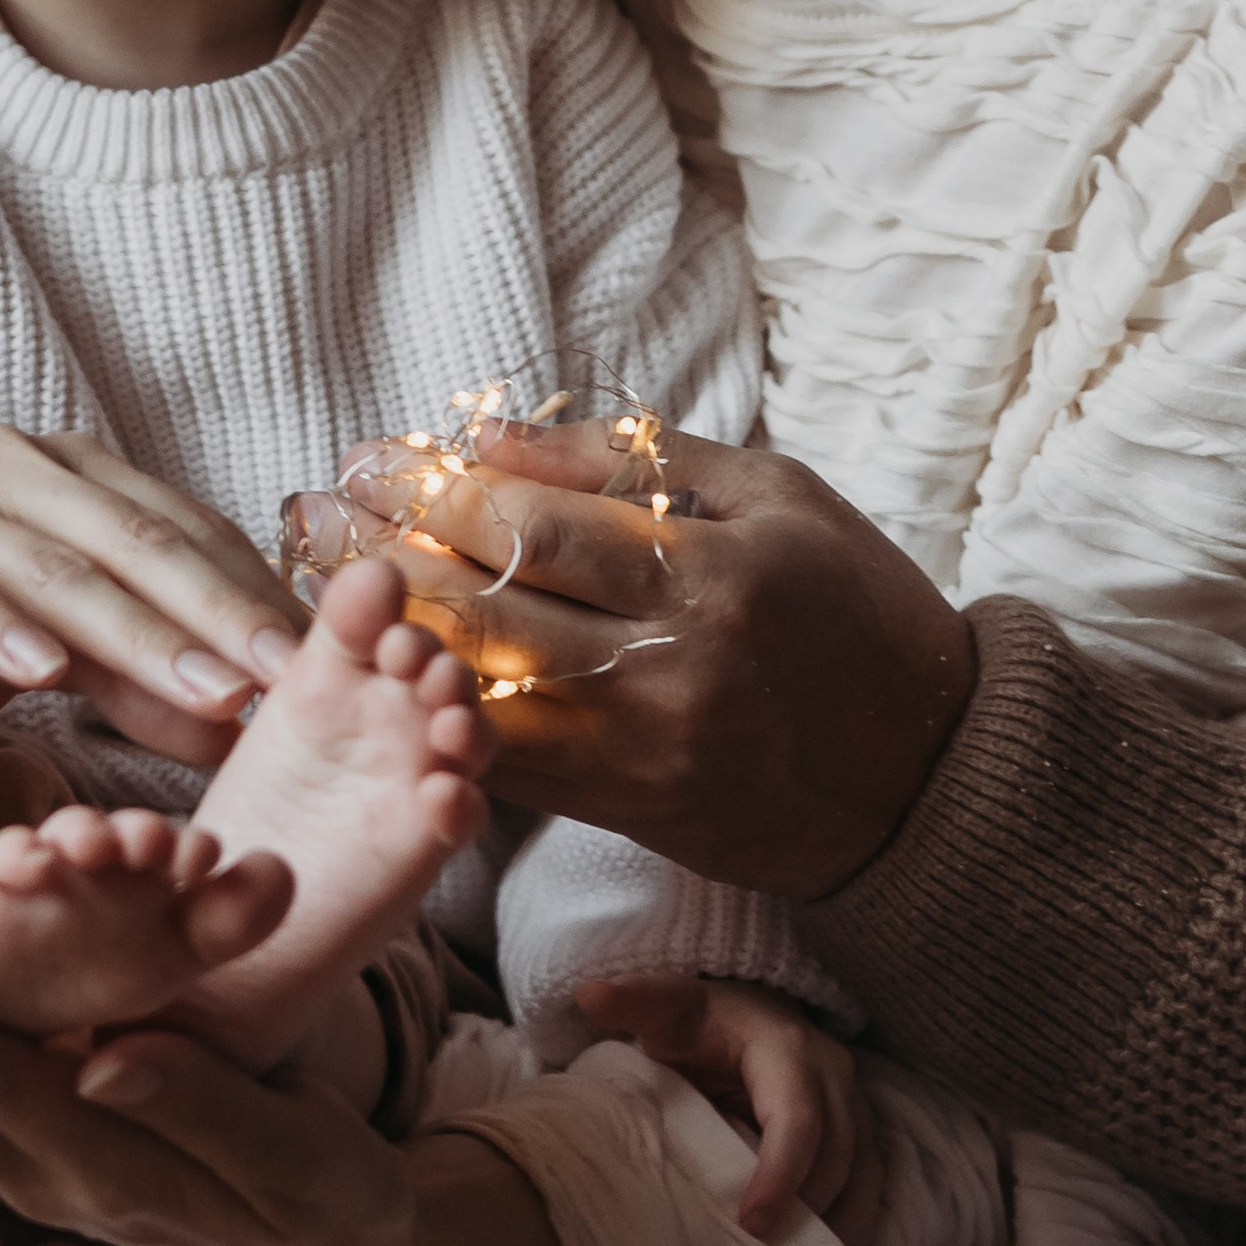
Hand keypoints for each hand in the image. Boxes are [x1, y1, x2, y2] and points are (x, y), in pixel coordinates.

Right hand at [0, 423, 304, 763]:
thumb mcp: (22, 627)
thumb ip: (119, 665)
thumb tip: (234, 721)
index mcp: (70, 478)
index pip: (189, 537)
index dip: (263, 598)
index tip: (341, 662)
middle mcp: (17, 473)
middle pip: (144, 546)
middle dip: (229, 613)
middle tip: (305, 680)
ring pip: (58, 569)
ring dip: (141, 632)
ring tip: (213, 690)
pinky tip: (42, 672)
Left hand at [379, 424, 977, 900]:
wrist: (929, 775)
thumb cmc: (859, 610)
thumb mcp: (780, 499)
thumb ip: (645, 463)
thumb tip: (507, 433)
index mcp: (717, 572)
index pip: (541, 522)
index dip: (441, 487)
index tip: (373, 453)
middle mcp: (674, 666)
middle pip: (494, 605)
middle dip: (390, 552)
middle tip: (315, 511)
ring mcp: (648, 750)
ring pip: (485, 692)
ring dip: (395, 640)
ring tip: (323, 590)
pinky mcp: (632, 811)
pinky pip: (514, 763)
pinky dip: (442, 715)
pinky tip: (388, 674)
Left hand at [578, 973, 878, 1236]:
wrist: (742, 1009)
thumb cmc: (698, 1017)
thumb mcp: (665, 1007)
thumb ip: (632, 1002)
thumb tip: (587, 994)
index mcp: (787, 1047)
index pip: (799, 1120)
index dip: (781, 1176)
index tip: (750, 1225)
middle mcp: (834, 1072)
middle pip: (836, 1157)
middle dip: (803, 1211)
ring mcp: (855, 1101)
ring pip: (859, 1176)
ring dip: (829, 1224)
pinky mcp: (861, 1127)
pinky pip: (869, 1184)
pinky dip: (848, 1222)